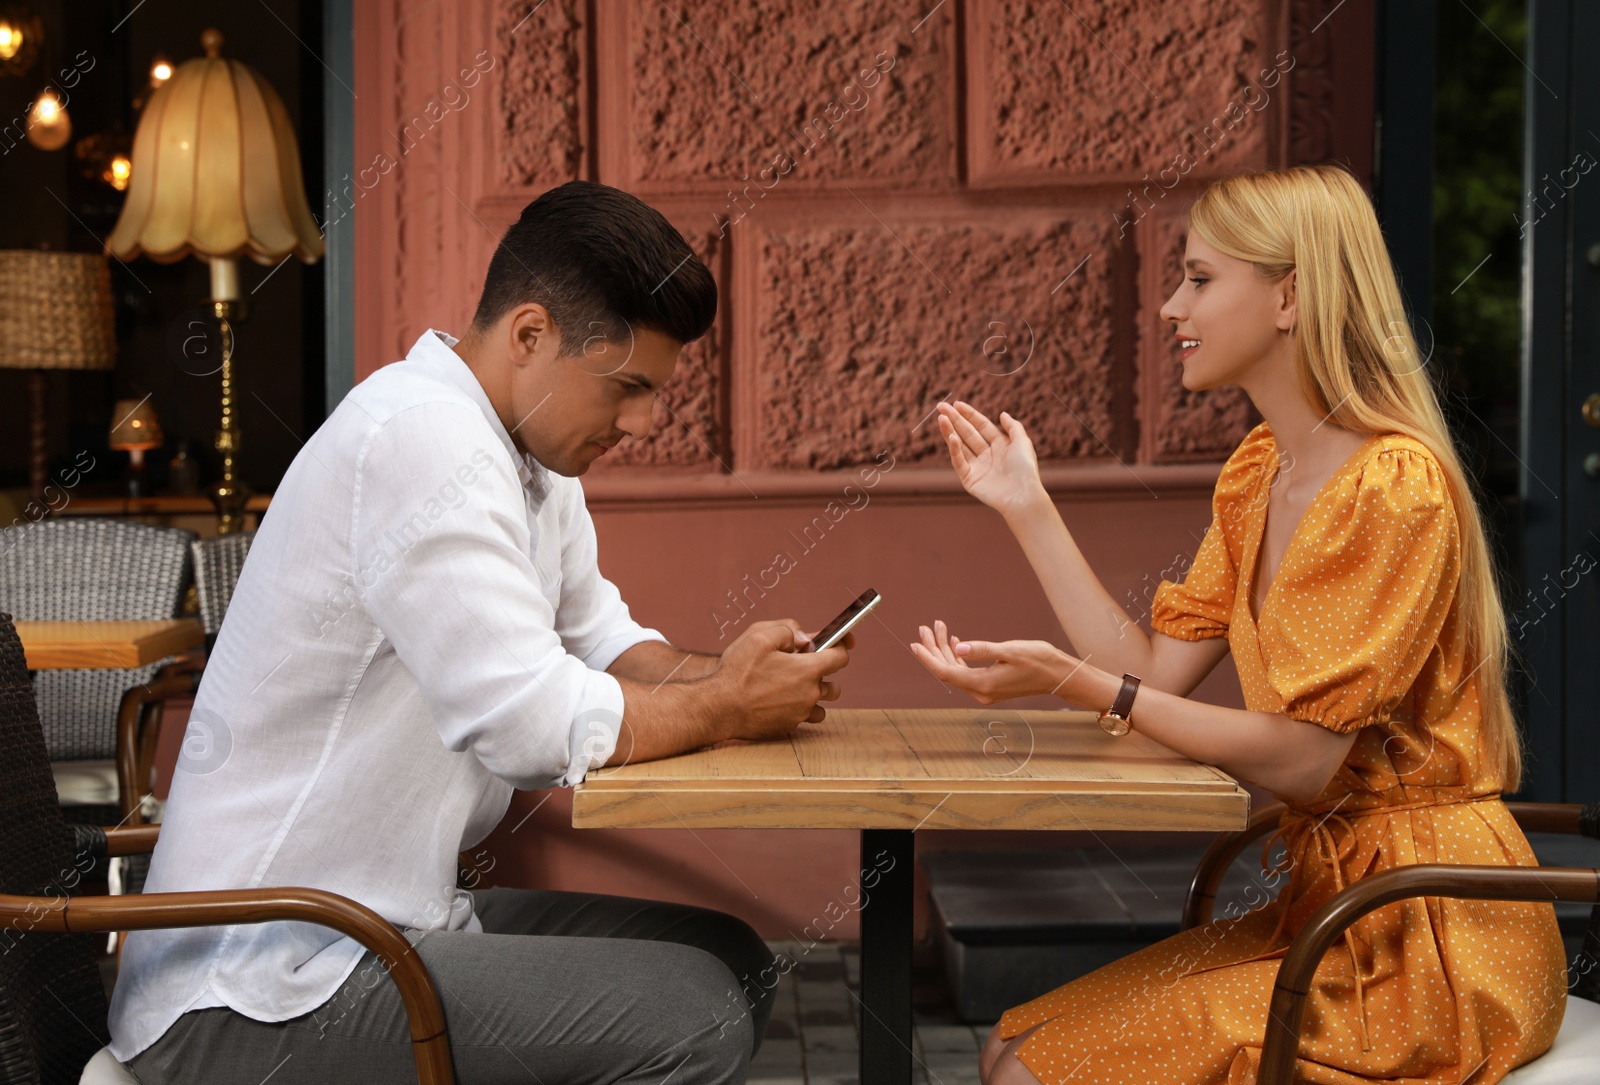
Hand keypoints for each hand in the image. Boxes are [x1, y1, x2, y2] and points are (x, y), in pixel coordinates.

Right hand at [710, 620, 851, 739]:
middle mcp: (809, 694)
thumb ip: (788, 630)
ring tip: (792, 685)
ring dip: (814, 694)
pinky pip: (803, 717)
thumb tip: (805, 639)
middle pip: (834, 685)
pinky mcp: (788, 726)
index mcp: (808, 670)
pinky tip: (782, 700)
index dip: (842, 645)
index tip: (842, 641)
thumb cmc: (737, 672)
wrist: (719, 707)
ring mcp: (800, 713)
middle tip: (802, 666)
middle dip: (824, 673)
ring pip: (821, 705)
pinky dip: (799, 709)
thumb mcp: (759, 636)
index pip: (840, 657)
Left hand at [909, 620, 1077, 704]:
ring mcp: (985, 690)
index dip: (928, 658)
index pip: (946, 673)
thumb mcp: (1010, 651)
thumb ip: (982, 650)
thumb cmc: (1038, 660)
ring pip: (956, 670)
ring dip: (945, 650)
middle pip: (948, 671)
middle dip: (934, 649)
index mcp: (983, 685)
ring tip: (938, 628)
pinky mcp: (991, 685)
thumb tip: (958, 648)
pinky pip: (967, 672)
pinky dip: (958, 657)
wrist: (1059, 675)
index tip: (915, 643)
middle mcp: (981, 691)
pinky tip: (955, 642)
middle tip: (925, 627)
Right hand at [936, 401, 1043, 513]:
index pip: (981, 425)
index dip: (969, 414)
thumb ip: (1013, 426)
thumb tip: (1002, 413)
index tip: (956, 404)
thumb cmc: (1025, 469)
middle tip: (941, 407)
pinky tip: (951, 437)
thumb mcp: (1022, 442)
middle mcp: (987, 455)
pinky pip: (960, 462)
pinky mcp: (969, 479)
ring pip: (960, 445)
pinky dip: (955, 450)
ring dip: (950, 432)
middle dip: (955, 419)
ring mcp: (977, 467)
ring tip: (941, 419)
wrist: (1022, 495)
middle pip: (968, 433)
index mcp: (1000, 445)